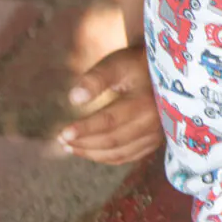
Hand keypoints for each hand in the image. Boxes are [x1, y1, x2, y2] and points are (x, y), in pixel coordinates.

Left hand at [58, 43, 161, 164]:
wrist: (161, 71)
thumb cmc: (134, 65)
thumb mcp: (116, 64)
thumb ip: (95, 79)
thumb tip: (73, 99)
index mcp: (145, 102)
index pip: (110, 121)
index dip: (85, 129)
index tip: (61, 133)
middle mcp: (154, 122)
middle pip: (113, 140)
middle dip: (84, 143)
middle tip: (60, 140)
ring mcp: (156, 134)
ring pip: (119, 153)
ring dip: (91, 153)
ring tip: (69, 147)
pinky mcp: (153, 142)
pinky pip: (127, 156)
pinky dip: (105, 157)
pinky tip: (88, 151)